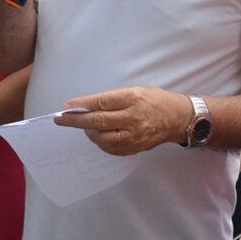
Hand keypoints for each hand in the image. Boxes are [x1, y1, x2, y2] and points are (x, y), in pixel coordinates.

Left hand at [54, 87, 191, 155]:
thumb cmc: (155, 100)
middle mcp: (134, 119)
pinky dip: (101, 142)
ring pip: (103, 138)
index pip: (102, 102)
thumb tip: (86, 106)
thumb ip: (112, 99)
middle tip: (61, 120)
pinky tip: (98, 135)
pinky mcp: (136, 148)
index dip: (82, 105)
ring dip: (89, 132)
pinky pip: (112, 149)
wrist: (179, 118)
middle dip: (76, 121)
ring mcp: (135, 136)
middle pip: (99, 121)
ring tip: (85, 126)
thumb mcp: (135, 91)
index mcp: (133, 99)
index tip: (66, 106)